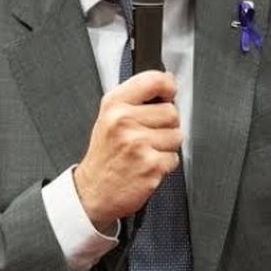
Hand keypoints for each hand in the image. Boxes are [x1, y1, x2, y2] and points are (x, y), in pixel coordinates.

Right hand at [73, 70, 182, 232]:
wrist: (93, 191)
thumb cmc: (105, 155)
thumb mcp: (109, 117)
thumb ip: (136, 96)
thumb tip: (167, 79)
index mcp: (114, 105)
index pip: (153, 81)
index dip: (167, 87)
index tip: (168, 94)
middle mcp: (124, 121)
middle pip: (171, 112)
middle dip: (165, 125)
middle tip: (147, 136)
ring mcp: (138, 144)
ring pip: (176, 135)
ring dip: (166, 146)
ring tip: (145, 152)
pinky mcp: (151, 165)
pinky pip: (174, 158)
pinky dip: (164, 164)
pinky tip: (147, 165)